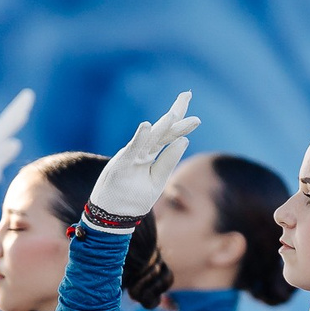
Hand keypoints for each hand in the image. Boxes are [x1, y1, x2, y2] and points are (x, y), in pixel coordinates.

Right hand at [87, 92, 197, 220]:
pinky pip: (132, 151)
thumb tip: (185, 141)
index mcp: (150, 154)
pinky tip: (147, 126)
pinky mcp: (121, 166)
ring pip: (149, 139)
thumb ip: (168, 161)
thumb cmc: (134, 197)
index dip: (181, 124)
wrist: (112, 215)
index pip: (169, 135)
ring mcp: (131, 158)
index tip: (196, 115)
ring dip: (161, 127)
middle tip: (187, 95)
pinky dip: (139, 139)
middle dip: (175, 116)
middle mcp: (142, 152)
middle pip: (161, 131)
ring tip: (173, 115)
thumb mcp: (156, 180)